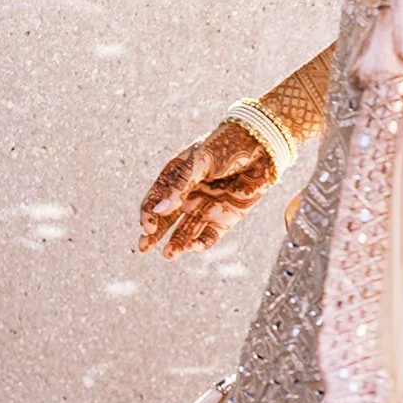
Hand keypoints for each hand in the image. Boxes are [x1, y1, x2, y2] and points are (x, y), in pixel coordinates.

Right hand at [138, 120, 274, 259]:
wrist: (259, 148)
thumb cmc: (225, 147)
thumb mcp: (199, 161)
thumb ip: (181, 186)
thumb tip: (160, 210)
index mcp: (176, 178)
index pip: (155, 199)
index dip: (148, 213)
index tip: (147, 226)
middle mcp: (187, 196)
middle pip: (165, 220)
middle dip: (153, 235)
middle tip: (143, 248)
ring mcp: (204, 209)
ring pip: (184, 232)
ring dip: (175, 244)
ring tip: (168, 255)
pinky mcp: (222, 220)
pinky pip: (208, 237)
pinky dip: (199, 244)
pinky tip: (192, 247)